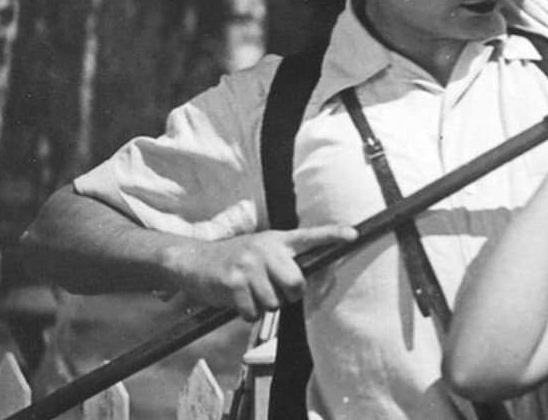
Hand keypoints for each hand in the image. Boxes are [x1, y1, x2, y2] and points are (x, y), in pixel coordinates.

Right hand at [160, 225, 356, 320]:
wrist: (193, 260)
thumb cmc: (233, 261)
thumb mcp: (260, 251)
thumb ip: (282, 261)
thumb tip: (303, 285)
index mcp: (277, 241)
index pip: (310, 236)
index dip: (333, 235)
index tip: (353, 234)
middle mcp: (266, 249)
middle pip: (296, 283)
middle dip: (288, 296)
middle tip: (273, 292)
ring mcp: (250, 265)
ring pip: (274, 302)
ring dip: (262, 306)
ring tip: (249, 293)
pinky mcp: (234, 282)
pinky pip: (252, 312)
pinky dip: (246, 314)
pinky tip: (236, 300)